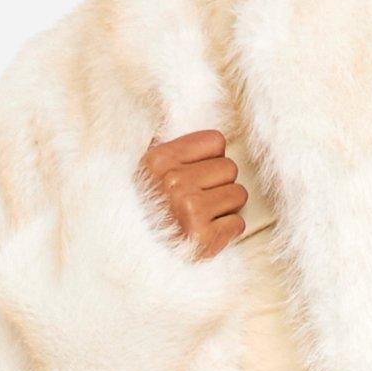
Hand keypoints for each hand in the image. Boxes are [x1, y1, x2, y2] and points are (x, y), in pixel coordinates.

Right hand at [139, 131, 246, 258]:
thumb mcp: (146, 170)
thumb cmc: (146, 209)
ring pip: (238, 194)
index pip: (216, 142)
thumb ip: (166, 145)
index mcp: (160, 161)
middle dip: (220, 183)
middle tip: (202, 197)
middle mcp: (174, 183)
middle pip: (230, 168)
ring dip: (226, 206)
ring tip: (205, 214)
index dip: (212, 158)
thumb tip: (178, 117)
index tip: (200, 171)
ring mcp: (189, 211)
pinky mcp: (203, 239)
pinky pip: (237, 223)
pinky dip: (227, 230)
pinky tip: (207, 231)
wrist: (133, 253)